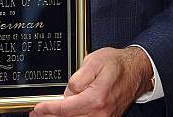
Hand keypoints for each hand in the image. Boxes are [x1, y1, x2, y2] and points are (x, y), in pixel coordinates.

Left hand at [30, 46, 153, 116]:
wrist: (136, 70)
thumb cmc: (117, 63)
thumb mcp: (94, 61)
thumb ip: (77, 78)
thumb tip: (67, 93)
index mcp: (96, 98)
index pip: (65, 109)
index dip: (49, 110)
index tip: (38, 109)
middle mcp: (101, 113)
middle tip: (37, 114)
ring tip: (47, 115)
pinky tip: (64, 115)